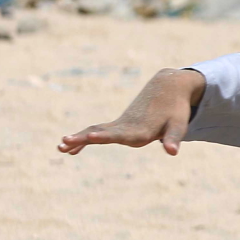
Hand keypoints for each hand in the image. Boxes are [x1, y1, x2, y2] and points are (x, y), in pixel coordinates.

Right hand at [58, 68, 205, 155]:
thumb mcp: (179, 125)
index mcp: (140, 129)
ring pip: (95, 131)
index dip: (105, 136)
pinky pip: (99, 132)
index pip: (120, 135)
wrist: (167, 87)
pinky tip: (72, 150)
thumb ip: (173, 139)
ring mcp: (121, 125)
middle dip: (82, 138)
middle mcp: (127, 127)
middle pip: (100, 132)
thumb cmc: (175, 109)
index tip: (90, 136)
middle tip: (63, 143)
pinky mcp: (120, 125)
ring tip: (60, 147)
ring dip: (78, 139)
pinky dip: (86, 139)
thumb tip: (172, 152)